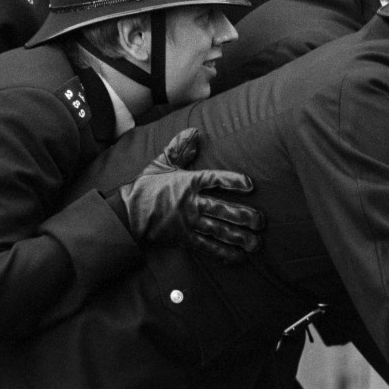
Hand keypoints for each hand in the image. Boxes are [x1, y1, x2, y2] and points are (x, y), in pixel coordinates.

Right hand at [118, 128, 265, 263]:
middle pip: (223, 209)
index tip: (250, 185)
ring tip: (256, 243)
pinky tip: (238, 257)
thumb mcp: (162, 163)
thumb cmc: (146, 187)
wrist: (127, 213)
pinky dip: (223, 253)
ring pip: (219, 230)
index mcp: (188, 182)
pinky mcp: (185, 239)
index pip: (215, 179)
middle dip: (245, 216)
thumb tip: (194, 131)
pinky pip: (207, 247)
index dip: (234, 181)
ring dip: (239, 237)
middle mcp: (192, 203)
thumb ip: (180, 148)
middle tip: (261, 222)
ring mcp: (189, 222)